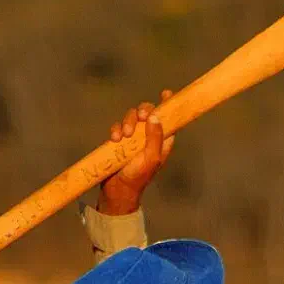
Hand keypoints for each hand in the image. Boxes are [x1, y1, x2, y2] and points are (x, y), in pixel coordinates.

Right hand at [99, 92, 174, 216]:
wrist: (118, 190)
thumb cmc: (139, 177)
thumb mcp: (151, 158)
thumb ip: (155, 137)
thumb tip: (155, 116)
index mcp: (162, 141)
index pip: (168, 119)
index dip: (168, 105)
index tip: (166, 93)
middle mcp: (149, 137)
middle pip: (147, 113)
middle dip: (142, 110)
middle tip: (140, 115)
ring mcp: (134, 138)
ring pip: (131, 118)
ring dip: (128, 121)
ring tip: (124, 135)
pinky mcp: (120, 141)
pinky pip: (118, 127)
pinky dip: (116, 129)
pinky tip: (115, 138)